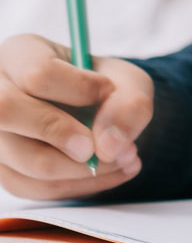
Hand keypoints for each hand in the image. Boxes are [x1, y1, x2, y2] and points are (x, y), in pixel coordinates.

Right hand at [0, 34, 152, 199]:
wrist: (97, 112)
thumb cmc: (105, 87)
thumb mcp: (128, 81)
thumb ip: (128, 104)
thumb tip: (109, 145)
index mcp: (21, 54)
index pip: (37, 72)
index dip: (77, 88)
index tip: (108, 93)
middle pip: (7, 112)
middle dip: (61, 133)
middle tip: (104, 144)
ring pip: (25, 161)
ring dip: (81, 169)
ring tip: (125, 158)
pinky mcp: (4, 171)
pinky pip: (34, 188)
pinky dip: (77, 185)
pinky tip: (109, 172)